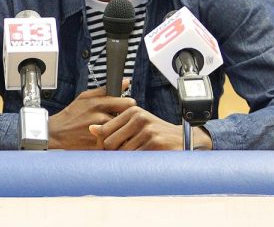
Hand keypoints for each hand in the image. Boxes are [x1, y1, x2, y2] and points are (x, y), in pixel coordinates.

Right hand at [48, 80, 135, 149]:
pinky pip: (114, 142)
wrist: (56, 132)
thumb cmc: (71, 114)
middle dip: (126, 119)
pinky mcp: (98, 145)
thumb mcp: (85, 97)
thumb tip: (125, 81)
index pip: (128, 103)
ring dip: (120, 131)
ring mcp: (99, 132)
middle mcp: (99, 117)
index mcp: (97, 104)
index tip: (126, 107)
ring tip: (113, 130)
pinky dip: (113, 141)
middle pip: (127, 118)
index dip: (129, 106)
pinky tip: (107, 138)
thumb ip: (106, 90)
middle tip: (120, 120)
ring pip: (122, 131)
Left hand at [88, 107, 212, 149]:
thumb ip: (114, 127)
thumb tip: (91, 129)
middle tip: (119, 158)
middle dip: (111, 153)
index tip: (108, 151)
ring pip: (121, 152)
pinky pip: (135, 158)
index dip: (102, 144)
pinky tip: (142, 161)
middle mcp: (139, 117)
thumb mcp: (135, 125)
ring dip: (125, 159)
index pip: (104, 130)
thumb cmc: (155, 133)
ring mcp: (148, 129)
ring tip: (133, 158)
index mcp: (132, 110)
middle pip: (109, 142)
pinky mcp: (156, 142)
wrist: (183, 139)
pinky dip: (135, 163)